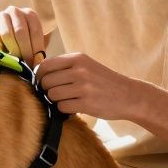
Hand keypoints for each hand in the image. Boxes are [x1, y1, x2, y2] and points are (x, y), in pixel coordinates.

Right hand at [0, 6, 50, 66]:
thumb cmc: (17, 47)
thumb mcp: (30, 47)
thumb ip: (37, 51)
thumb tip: (40, 62)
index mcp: (30, 15)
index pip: (35, 31)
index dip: (36, 49)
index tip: (36, 64)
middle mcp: (15, 11)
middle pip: (21, 32)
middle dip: (24, 51)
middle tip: (25, 65)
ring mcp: (0, 15)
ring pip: (7, 34)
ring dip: (11, 50)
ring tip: (14, 63)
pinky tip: (1, 58)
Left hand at [36, 52, 150, 120]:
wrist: (129, 95)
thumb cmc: (104, 81)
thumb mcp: (87, 65)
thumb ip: (66, 67)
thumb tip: (38, 74)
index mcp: (78, 58)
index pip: (46, 65)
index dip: (40, 76)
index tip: (42, 82)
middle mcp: (80, 70)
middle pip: (46, 81)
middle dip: (47, 90)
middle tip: (55, 94)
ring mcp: (83, 87)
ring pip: (52, 94)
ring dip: (55, 100)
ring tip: (67, 100)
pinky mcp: (86, 103)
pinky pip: (62, 107)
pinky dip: (64, 109)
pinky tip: (74, 107)